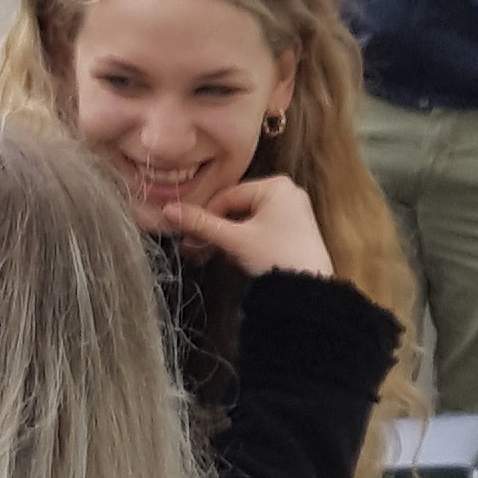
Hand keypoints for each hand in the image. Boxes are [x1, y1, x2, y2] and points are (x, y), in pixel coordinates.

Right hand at [168, 171, 330, 279]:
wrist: (309, 291)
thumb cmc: (278, 257)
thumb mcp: (234, 239)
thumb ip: (201, 224)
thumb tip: (168, 211)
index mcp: (275, 186)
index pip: (226, 195)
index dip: (203, 215)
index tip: (185, 233)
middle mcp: (286, 193)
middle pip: (235, 209)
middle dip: (212, 231)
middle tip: (191, 248)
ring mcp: (291, 213)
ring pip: (245, 222)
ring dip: (223, 239)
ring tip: (203, 256)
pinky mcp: (293, 232)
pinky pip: (259, 231)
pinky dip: (241, 242)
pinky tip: (227, 257)